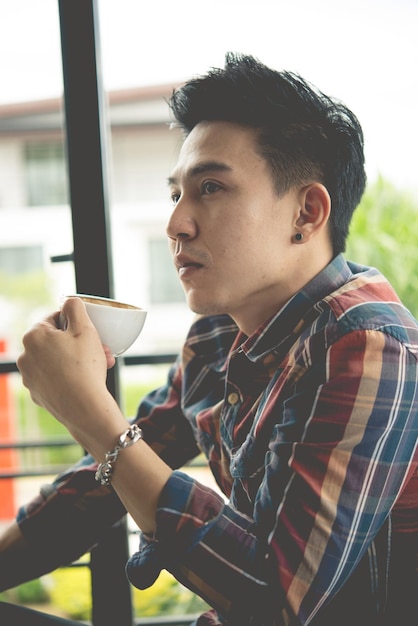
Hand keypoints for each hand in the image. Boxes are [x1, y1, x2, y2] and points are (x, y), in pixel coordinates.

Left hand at [17, 297, 115, 436]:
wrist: (84, 407)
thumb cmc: (85, 366)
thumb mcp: (85, 328)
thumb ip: (75, 307)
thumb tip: (69, 301)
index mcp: (33, 335)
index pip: (55, 318)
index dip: (76, 324)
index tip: (91, 333)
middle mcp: (25, 355)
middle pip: (56, 341)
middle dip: (79, 343)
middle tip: (101, 350)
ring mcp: (29, 377)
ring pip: (57, 360)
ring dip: (77, 359)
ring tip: (99, 366)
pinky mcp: (37, 394)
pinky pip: (55, 378)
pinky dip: (69, 376)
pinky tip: (86, 381)